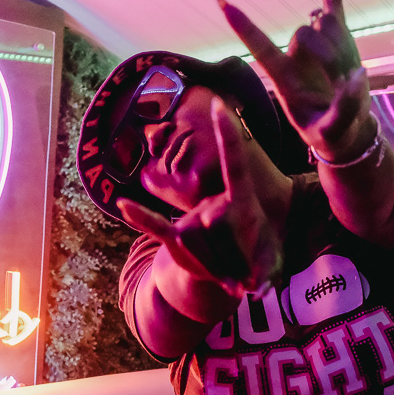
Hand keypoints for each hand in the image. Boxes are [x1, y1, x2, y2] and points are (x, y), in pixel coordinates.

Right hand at [118, 98, 281, 298]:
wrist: (236, 270)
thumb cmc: (260, 258)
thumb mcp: (271, 267)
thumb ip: (267, 278)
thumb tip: (256, 289)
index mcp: (240, 198)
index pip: (232, 161)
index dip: (226, 134)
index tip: (219, 105)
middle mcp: (213, 202)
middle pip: (214, 225)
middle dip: (229, 256)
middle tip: (244, 268)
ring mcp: (192, 218)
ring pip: (193, 240)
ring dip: (212, 266)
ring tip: (226, 268)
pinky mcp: (176, 236)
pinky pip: (155, 225)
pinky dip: (140, 216)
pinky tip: (122, 204)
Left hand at [219, 0, 373, 162]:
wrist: (347, 129)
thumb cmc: (331, 133)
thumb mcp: (332, 130)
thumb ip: (343, 108)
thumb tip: (355, 78)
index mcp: (284, 78)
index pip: (260, 46)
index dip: (243, 25)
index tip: (220, 0)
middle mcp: (296, 54)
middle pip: (305, 33)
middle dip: (324, 53)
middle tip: (339, 81)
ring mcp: (316, 42)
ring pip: (324, 24)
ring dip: (338, 46)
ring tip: (346, 77)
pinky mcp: (338, 34)